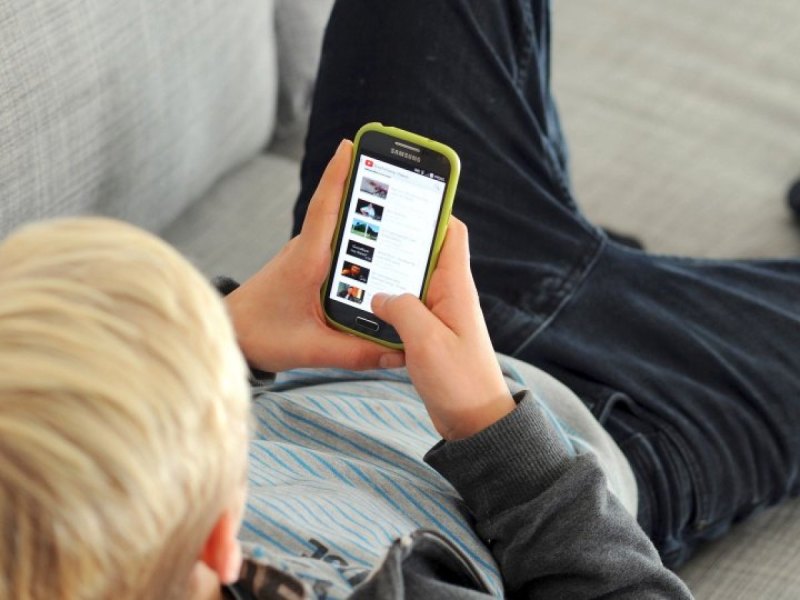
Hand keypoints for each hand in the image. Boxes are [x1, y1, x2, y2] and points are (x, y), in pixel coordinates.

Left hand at [226, 140, 404, 372]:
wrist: (231, 336)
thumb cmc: (261, 335)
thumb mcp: (311, 349)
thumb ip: (356, 352)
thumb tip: (397, 353)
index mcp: (307, 260)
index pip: (325, 207)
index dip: (339, 175)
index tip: (352, 145)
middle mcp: (306, 250)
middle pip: (339, 210)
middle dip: (366, 185)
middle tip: (395, 167)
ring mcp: (306, 256)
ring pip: (339, 229)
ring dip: (365, 214)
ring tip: (400, 205)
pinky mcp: (307, 266)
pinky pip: (336, 245)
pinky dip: (357, 239)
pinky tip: (379, 249)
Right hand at [371, 218, 515, 439]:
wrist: (475, 422)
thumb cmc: (461, 382)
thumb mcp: (427, 341)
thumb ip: (402, 309)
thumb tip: (380, 295)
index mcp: (456, 288)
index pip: (452, 233)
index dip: (433, 210)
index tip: (404, 196)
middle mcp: (449, 295)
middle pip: (425, 252)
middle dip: (399, 238)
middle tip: (367, 227)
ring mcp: (439, 314)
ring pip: (412, 281)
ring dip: (390, 274)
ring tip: (359, 264)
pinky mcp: (429, 334)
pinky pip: (407, 308)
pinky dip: (388, 303)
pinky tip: (367, 306)